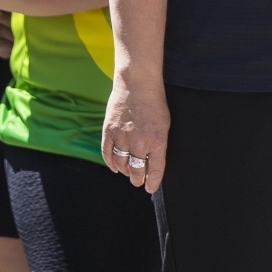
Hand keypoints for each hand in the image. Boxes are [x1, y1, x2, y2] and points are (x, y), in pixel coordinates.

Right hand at [102, 75, 169, 192]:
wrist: (137, 83)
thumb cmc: (155, 103)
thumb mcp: (164, 125)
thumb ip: (158, 144)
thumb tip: (152, 162)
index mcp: (157, 140)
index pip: (156, 170)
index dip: (153, 182)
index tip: (150, 188)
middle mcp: (139, 141)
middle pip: (137, 170)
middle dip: (138, 179)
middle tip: (138, 182)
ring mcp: (122, 136)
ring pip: (122, 164)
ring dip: (125, 171)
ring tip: (128, 173)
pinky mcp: (109, 131)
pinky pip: (107, 153)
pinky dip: (110, 163)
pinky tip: (115, 167)